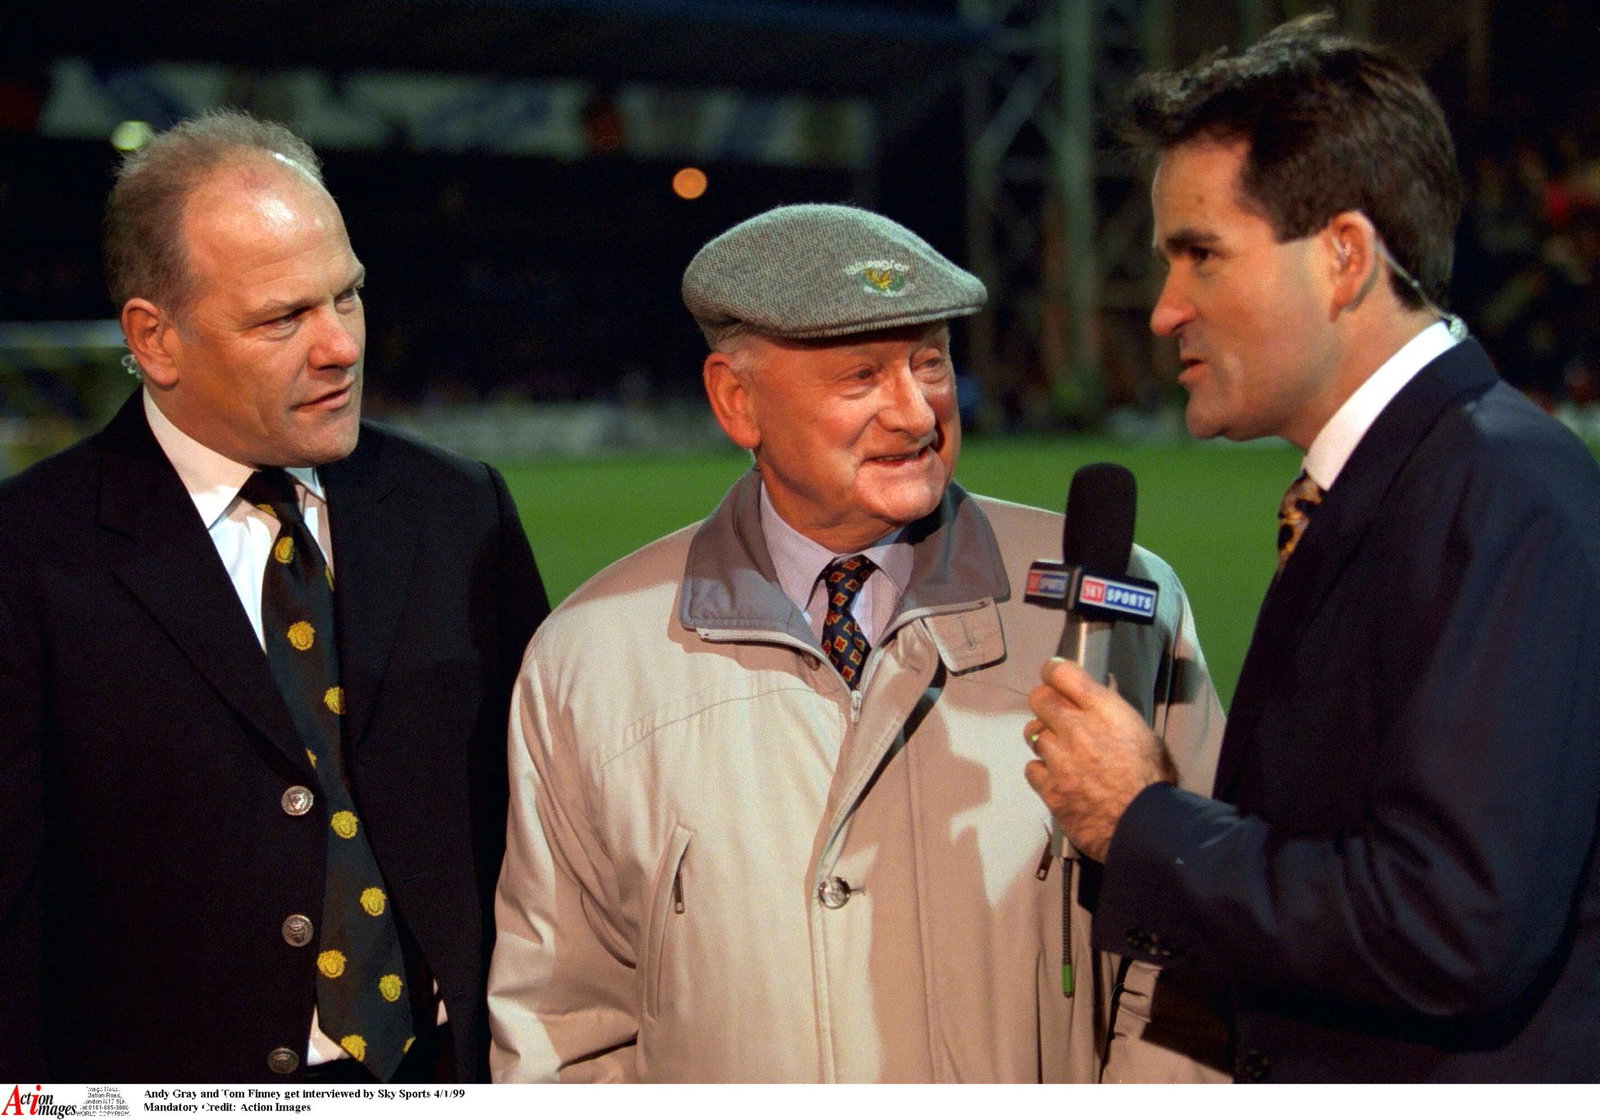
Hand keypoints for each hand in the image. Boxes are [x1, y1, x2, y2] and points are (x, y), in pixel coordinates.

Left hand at [1023, 657, 1174, 861]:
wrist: (1144, 825)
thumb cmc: (1154, 780)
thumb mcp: (1143, 735)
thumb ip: (1113, 718)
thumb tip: (1096, 709)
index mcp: (1103, 710)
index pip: (1062, 673)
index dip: (1054, 671)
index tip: (1053, 676)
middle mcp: (1075, 727)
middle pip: (1038, 699)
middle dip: (1045, 703)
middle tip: (1056, 716)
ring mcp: (1058, 758)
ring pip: (1032, 734)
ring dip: (1044, 739)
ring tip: (1061, 752)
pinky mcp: (1048, 787)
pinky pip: (1032, 768)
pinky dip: (1042, 770)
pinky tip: (1057, 777)